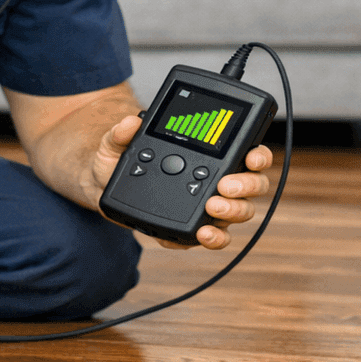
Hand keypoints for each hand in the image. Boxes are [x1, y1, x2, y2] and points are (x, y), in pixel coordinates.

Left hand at [93, 114, 271, 250]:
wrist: (102, 186)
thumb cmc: (119, 160)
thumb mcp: (115, 142)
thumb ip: (121, 132)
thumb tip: (130, 122)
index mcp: (209, 154)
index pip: (247, 154)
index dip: (258, 156)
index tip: (251, 158)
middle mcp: (216, 180)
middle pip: (251, 186)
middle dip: (246, 187)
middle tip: (225, 187)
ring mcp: (208, 207)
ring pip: (238, 213)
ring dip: (232, 213)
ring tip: (212, 209)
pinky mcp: (192, 228)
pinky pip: (210, 238)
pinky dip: (209, 238)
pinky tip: (199, 234)